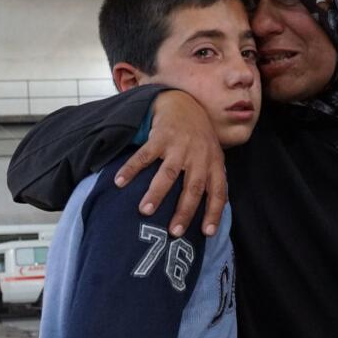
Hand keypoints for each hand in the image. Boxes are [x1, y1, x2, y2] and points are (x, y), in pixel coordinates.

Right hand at [114, 90, 226, 237]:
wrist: (183, 104)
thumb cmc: (199, 139)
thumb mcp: (212, 157)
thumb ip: (211, 181)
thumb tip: (208, 216)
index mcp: (213, 164)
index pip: (218, 192)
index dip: (214, 212)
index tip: (207, 233)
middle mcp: (199, 156)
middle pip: (193, 187)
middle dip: (184, 211)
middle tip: (174, 232)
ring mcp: (179, 146)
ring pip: (169, 173)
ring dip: (156, 193)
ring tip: (145, 211)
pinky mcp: (160, 136)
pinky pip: (144, 155)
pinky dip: (131, 169)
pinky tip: (119, 182)